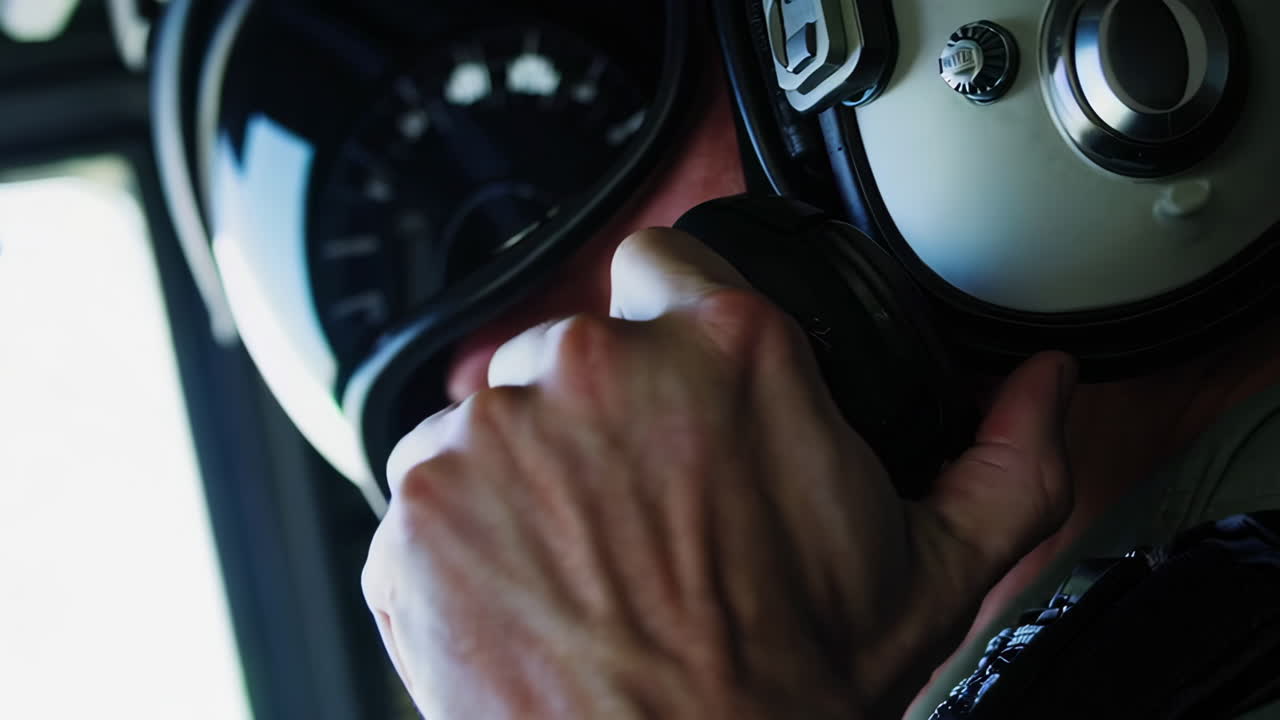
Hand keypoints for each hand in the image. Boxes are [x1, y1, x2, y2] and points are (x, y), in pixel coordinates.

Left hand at [362, 228, 1077, 718]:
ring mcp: (499, 430)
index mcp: (727, 351)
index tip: (669, 379)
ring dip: (533, 463)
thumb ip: (1003, 461)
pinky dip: (468, 521)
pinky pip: (436, 476)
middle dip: (604, 407)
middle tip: (641, 501)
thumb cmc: (791, 689)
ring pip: (501, 408)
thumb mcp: (935, 574)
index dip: (666, 322)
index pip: (662, 263)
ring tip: (588, 553)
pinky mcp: (422, 502)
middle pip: (578, 342)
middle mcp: (603, 368)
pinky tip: (530, 582)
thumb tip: (1040, 390)